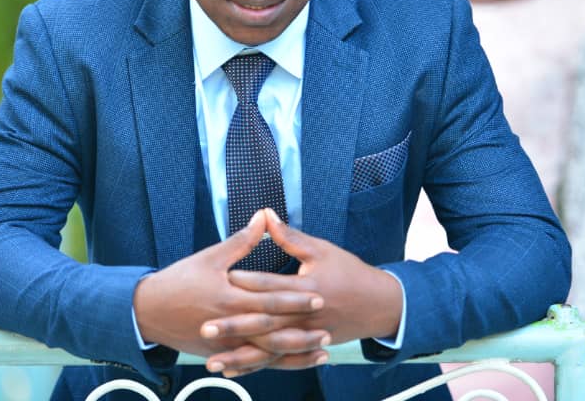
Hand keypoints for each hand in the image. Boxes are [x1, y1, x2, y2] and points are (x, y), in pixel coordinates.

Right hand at [132, 210, 329, 373]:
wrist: (148, 311)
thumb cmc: (179, 280)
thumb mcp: (210, 257)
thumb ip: (242, 240)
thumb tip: (264, 215)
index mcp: (229, 297)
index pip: (270, 299)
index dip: (296, 298)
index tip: (319, 296)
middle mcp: (230, 324)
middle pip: (273, 330)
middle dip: (302, 330)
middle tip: (328, 328)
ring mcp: (225, 344)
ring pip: (266, 352)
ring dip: (295, 353)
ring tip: (322, 352)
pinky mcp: (220, 354)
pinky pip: (252, 363)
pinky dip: (274, 364)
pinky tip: (293, 363)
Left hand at [204, 209, 402, 370]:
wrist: (378, 305)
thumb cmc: (349, 273)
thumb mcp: (321, 250)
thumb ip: (290, 236)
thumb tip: (265, 214)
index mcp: (308, 288)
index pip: (272, 286)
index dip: (247, 282)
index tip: (221, 280)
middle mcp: (305, 316)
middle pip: (265, 322)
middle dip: (235, 326)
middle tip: (206, 327)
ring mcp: (305, 335)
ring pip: (268, 349)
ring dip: (240, 355)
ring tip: (213, 361)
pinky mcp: (306, 347)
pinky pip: (277, 360)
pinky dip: (255, 366)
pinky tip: (234, 369)